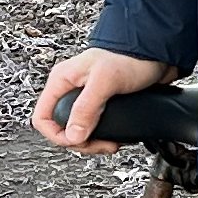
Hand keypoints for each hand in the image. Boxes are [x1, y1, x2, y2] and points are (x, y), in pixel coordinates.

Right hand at [34, 45, 172, 150]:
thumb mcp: (105, 82)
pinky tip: (113, 138)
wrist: (155, 53)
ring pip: (77, 131)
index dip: (57, 135)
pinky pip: (92, 128)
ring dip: (91, 143)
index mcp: (62, 81)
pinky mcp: (101, 104)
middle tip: (99, 144)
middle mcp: (70, 90)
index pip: (42, 117)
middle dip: (79, 142)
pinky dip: (101, 137)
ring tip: (109, 143)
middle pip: (60, 128)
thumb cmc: (129, 57)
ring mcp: (85, 98)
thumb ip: (86, 108)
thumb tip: (73, 136)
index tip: (77, 141)